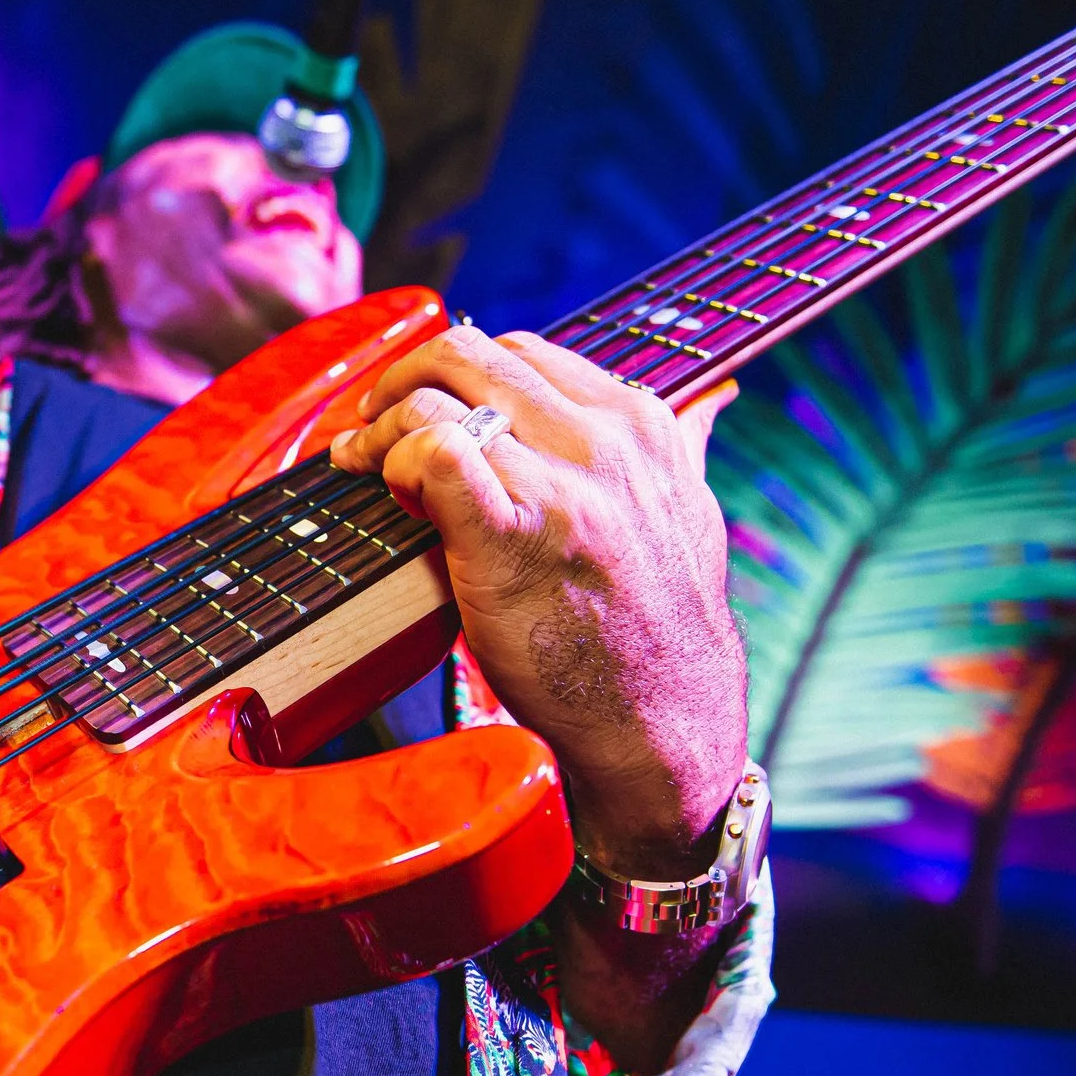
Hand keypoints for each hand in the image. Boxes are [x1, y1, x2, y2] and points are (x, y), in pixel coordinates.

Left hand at [330, 325, 746, 877]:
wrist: (662, 723)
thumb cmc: (657, 629)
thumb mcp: (691, 514)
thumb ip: (685, 445)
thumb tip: (714, 397)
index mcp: (643, 425)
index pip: (523, 352)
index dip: (461, 375)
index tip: (432, 411)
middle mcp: (604, 443)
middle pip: (470, 356)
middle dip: (406, 381)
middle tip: (374, 425)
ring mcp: (559, 486)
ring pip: (439, 399)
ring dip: (383, 425)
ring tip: (361, 462)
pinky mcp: (512, 536)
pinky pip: (434, 453)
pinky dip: (395, 459)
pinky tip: (387, 493)